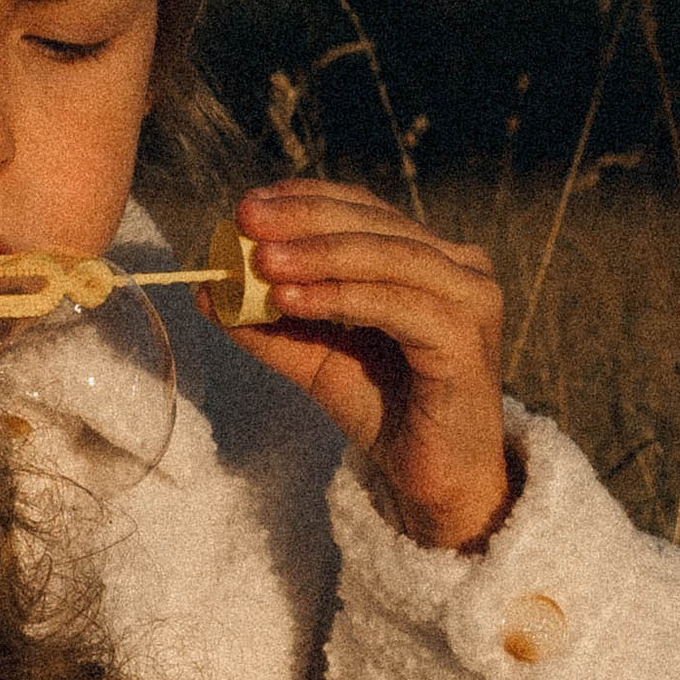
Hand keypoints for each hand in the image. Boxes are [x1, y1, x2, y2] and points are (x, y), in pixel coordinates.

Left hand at [232, 178, 513, 550]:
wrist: (432, 479)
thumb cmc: (384, 411)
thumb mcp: (316, 359)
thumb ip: (272, 325)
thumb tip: (208, 293)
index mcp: (431, 258)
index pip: (365, 210)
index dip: (307, 200)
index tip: (250, 204)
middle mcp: (461, 268)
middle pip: (375, 225)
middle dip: (304, 220)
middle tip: (247, 219)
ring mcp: (471, 300)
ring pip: (387, 258)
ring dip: (318, 256)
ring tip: (261, 263)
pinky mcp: (466, 340)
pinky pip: (396, 305)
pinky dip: (340, 297)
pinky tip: (291, 300)